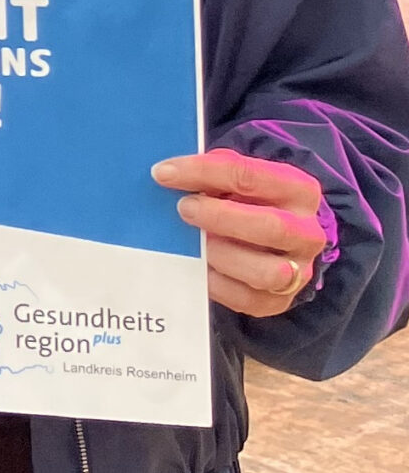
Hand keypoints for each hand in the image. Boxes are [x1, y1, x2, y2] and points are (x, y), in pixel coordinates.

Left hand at [153, 150, 329, 316]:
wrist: (271, 239)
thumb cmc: (245, 200)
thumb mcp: (235, 177)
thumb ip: (211, 173)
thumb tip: (169, 174)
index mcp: (299, 190)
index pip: (251, 176)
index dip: (203, 172)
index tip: (164, 173)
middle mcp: (308, 232)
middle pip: (272, 226)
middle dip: (220, 217)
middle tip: (184, 208)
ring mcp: (298, 270)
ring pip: (268, 272)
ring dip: (223, 255)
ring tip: (196, 243)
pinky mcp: (279, 300)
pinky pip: (247, 299)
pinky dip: (217, 284)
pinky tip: (198, 266)